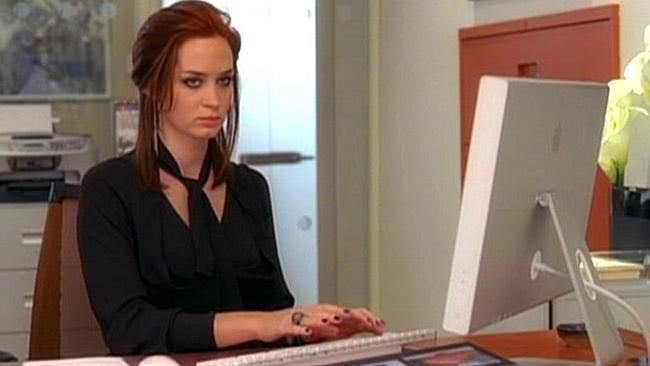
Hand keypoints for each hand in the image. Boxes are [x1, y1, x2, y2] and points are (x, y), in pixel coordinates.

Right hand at [255, 304, 384, 343]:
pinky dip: (303, 327)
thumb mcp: (320, 329)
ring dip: (328, 319)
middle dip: (351, 316)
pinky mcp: (285, 324)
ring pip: (316, 316)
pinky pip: (295, 325)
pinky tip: (309, 331)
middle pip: (336, 311)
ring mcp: (300, 316)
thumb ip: (339, 330)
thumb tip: (361, 331)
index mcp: (324, 312)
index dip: (363, 317)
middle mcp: (314, 311)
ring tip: (340, 323)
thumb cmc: (294, 326)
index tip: (379, 325)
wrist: (266, 324)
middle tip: (366, 321)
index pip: (347, 312)